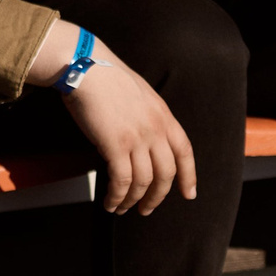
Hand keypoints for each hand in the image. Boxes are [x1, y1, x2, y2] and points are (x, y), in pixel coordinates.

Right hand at [28, 22, 196, 214]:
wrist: (85, 67)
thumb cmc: (106, 76)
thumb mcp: (140, 94)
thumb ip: (149, 116)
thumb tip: (145, 138)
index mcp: (164, 116)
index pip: (185, 152)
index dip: (189, 176)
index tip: (189, 194)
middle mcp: (155, 129)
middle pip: (166, 174)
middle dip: (157, 197)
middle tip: (146, 209)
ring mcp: (137, 138)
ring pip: (143, 183)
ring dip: (132, 201)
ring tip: (121, 208)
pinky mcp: (115, 146)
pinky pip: (121, 181)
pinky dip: (116, 197)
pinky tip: (109, 203)